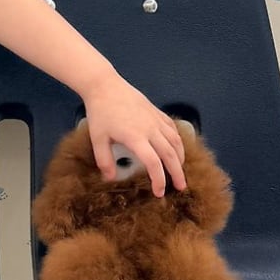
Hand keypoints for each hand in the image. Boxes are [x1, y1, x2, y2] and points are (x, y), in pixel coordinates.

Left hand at [81, 72, 185, 196]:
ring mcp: (156, 119)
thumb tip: (110, 179)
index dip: (159, 180)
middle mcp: (151, 129)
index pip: (153, 163)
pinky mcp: (157, 112)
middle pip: (171, 154)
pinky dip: (178, 141)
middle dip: (177, 173)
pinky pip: (173, 129)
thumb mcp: (97, 138)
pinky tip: (176, 148)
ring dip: (180, 157)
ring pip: (176, 141)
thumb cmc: (100, 112)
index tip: (159, 192)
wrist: (105, 86)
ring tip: (180, 170)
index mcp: (136, 137)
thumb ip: (104, 160)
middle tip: (181, 187)